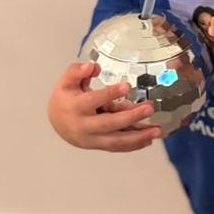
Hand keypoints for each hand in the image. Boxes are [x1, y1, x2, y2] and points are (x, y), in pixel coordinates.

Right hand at [47, 61, 161, 150]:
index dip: (110, 93)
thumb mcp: (67, 81)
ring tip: (157, 130)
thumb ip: (78, 72)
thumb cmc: (66, 98)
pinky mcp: (99, 146)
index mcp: (75, 107)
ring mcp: (91, 139)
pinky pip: (118, 147)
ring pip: (116, 141)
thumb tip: (92, 67)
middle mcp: (83, 126)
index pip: (93, 100)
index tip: (127, 86)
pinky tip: (149, 139)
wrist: (57, 122)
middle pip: (108, 124)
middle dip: (130, 117)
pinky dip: (134, 145)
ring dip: (138, 137)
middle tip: (149, 108)